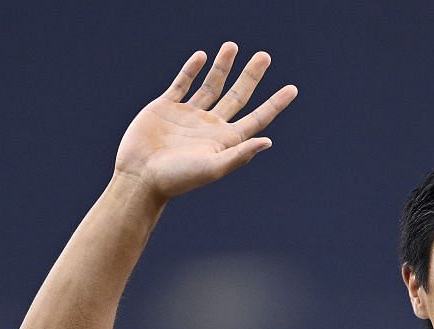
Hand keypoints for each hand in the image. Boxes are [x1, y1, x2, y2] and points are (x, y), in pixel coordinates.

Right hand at [114, 43, 296, 200]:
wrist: (140, 177)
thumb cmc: (178, 178)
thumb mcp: (213, 167)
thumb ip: (240, 154)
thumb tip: (268, 141)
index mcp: (226, 140)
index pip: (257, 118)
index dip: (275, 104)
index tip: (293, 89)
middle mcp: (210, 126)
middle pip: (238, 96)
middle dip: (251, 76)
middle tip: (265, 56)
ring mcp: (189, 115)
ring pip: (211, 85)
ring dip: (222, 66)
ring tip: (232, 46)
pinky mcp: (166, 107)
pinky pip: (182, 84)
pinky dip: (191, 70)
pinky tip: (202, 56)